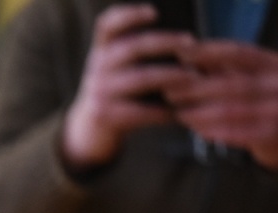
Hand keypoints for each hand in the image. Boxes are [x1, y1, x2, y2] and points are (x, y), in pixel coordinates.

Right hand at [63, 4, 195, 169]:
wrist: (88, 130)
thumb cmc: (115, 92)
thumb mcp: (115, 66)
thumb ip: (136, 50)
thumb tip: (183, 40)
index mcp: (102, 50)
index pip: (107, 25)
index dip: (129, 15)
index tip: (153, 13)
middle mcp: (97, 67)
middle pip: (135, 47)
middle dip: (167, 42)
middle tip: (192, 43)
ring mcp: (100, 91)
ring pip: (142, 78)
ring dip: (172, 76)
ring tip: (194, 77)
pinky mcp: (105, 115)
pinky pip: (141, 110)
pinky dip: (163, 111)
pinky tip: (178, 112)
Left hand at [169, 39, 277, 169]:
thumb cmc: (266, 101)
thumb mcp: (254, 77)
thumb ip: (226, 68)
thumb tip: (191, 52)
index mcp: (273, 63)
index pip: (240, 53)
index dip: (209, 52)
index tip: (182, 53)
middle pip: (233, 83)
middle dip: (198, 88)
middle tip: (170, 92)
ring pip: (235, 109)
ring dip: (203, 113)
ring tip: (181, 114)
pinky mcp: (274, 132)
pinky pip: (242, 134)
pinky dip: (218, 132)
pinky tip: (199, 131)